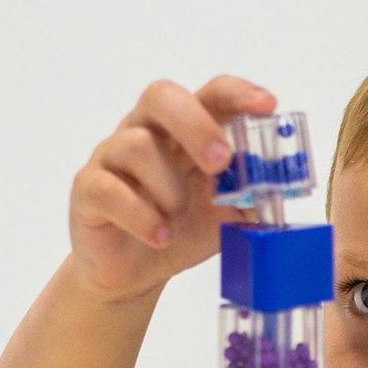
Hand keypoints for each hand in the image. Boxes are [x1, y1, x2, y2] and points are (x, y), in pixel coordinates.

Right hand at [69, 75, 276, 301]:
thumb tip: (279, 186)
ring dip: (168, 188)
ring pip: (137, 146)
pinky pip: (109, 189)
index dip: (238, 94)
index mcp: (185, 130)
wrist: (135, 273)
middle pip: (163, 97)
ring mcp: (113, 156)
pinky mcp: (88, 189)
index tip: (268, 105)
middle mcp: (146, 131)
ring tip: (177, 219)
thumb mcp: (227, 218)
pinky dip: (140, 215)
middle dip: (196, 125)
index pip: (210, 94)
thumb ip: (252, 199)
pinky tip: (159, 235)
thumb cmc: (180, 231)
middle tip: (220, 162)